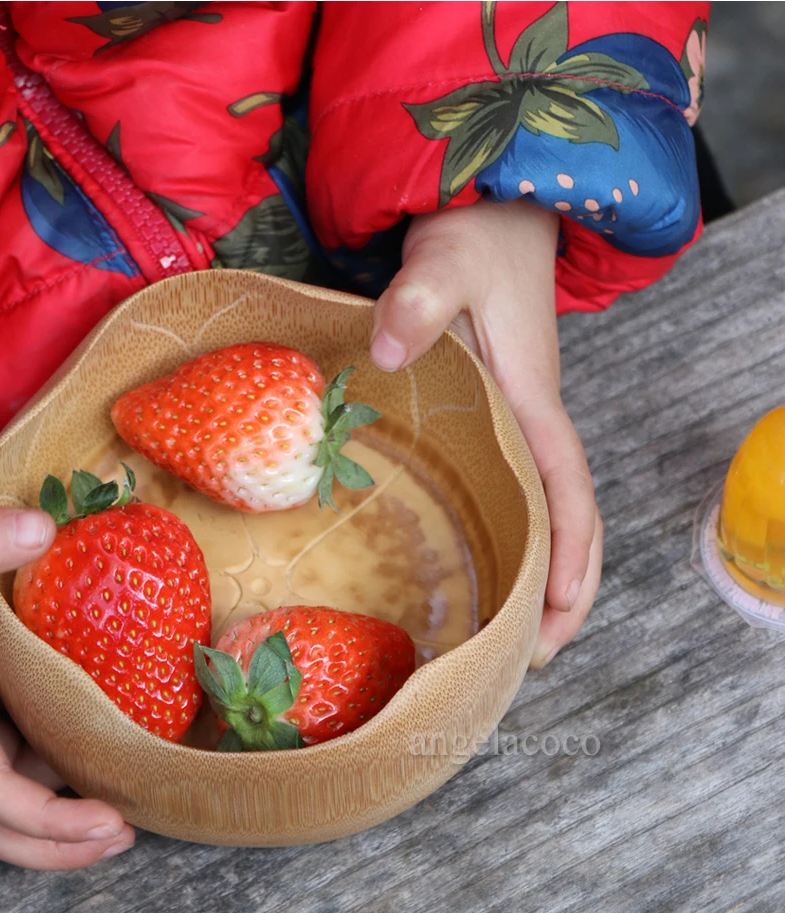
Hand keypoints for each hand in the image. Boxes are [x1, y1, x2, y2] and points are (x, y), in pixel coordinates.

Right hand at [0, 500, 134, 867]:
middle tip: (123, 833)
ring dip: (57, 788)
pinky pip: (9, 722)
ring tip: (124, 779)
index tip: (108, 822)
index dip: (46, 821)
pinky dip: (49, 733)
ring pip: (2, 770)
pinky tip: (91, 712)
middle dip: (53, 840)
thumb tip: (45, 529)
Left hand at [370, 201, 601, 665]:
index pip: (567, 492)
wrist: (493, 212)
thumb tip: (387, 349)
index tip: (555, 615)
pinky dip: (518, 535)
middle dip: (564, 590)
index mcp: (532, 402)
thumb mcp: (446, 261)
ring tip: (515, 634)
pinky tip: (487, 560)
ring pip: (546, 511)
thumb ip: (419, 301)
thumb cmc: (476, 237)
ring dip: (543, 571)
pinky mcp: (497, 417)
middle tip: (532, 656)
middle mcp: (534, 422)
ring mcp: (518, 423)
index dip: (569, 556)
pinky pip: (518, 489)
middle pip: (568, 520)